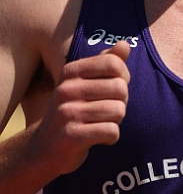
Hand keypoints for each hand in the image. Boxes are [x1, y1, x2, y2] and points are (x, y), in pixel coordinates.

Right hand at [29, 41, 130, 177]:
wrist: (45, 149)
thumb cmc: (74, 110)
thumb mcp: (85, 82)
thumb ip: (107, 62)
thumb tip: (125, 44)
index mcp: (71, 71)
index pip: (114, 63)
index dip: (123, 77)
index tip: (114, 88)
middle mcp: (66, 89)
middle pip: (120, 87)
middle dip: (122, 101)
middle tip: (108, 110)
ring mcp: (67, 113)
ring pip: (118, 110)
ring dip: (117, 120)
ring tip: (102, 123)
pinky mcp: (71, 136)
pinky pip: (111, 131)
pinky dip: (112, 137)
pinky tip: (100, 137)